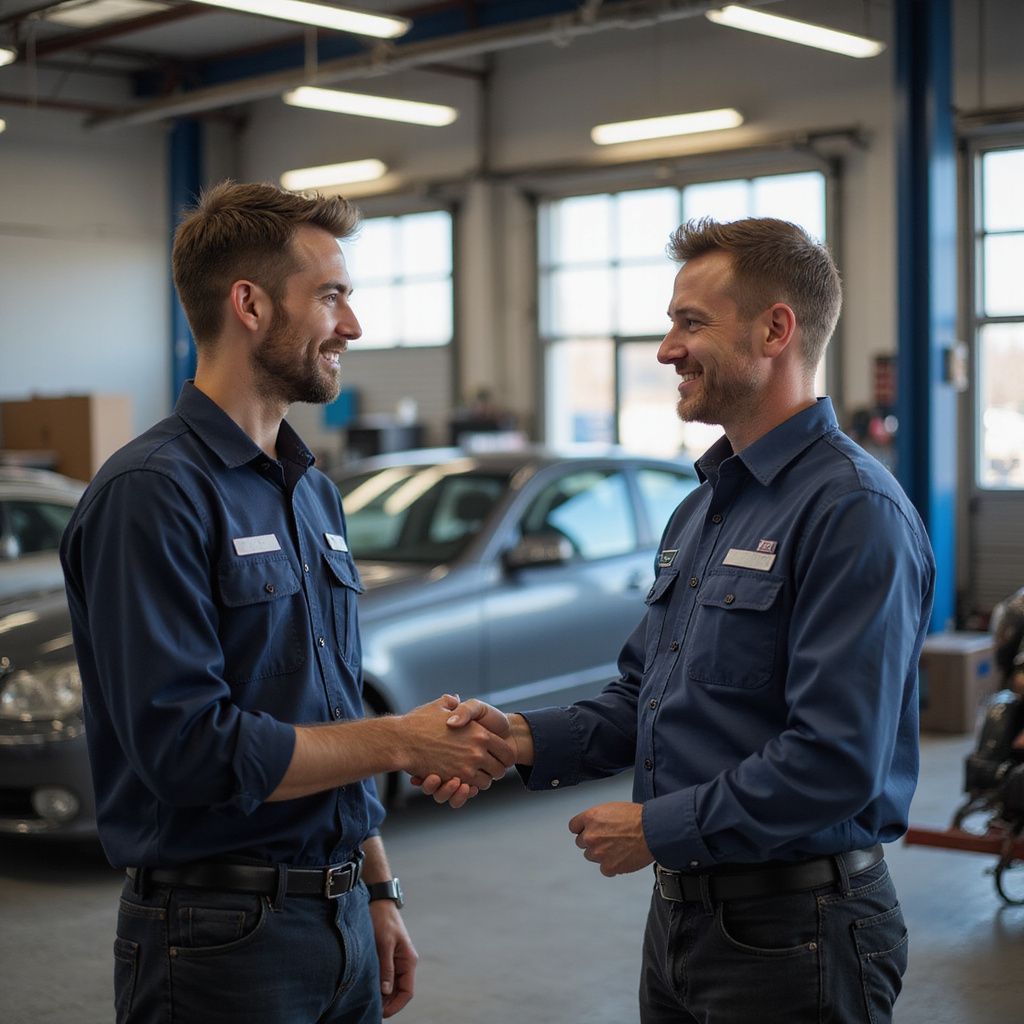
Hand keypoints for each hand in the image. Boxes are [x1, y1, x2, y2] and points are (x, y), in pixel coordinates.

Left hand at [369, 899, 416, 1017]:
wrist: (378, 902)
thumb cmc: (383, 920)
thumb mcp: (384, 943)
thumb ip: (386, 967)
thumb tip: (385, 991)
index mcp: (408, 961)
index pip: (407, 991)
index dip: (396, 1005)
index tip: (382, 1014)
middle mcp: (404, 963)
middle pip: (399, 991)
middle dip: (388, 1003)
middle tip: (371, 1010)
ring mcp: (396, 960)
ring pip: (392, 985)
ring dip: (383, 995)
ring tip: (368, 1001)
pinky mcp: (387, 957)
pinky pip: (386, 976)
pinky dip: (379, 985)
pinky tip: (368, 989)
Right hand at [399, 694, 514, 790]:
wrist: (401, 740)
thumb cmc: (419, 722)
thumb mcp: (440, 706)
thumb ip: (453, 704)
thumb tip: (456, 699)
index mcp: (480, 733)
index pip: (506, 752)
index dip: (505, 756)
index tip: (500, 757)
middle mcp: (476, 751)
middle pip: (499, 770)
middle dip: (496, 770)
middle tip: (489, 768)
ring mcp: (465, 767)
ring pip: (486, 782)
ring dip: (483, 781)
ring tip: (476, 775)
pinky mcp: (453, 779)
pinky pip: (470, 790)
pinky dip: (470, 789)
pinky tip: (465, 781)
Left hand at [568, 802, 653, 876]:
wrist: (652, 831)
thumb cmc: (638, 818)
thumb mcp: (612, 808)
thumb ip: (598, 818)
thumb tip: (594, 825)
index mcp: (590, 818)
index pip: (573, 826)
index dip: (581, 829)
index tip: (585, 831)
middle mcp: (590, 835)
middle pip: (581, 842)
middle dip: (592, 841)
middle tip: (607, 839)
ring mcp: (598, 852)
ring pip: (591, 856)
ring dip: (600, 853)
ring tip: (617, 847)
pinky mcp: (608, 866)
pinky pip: (604, 869)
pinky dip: (611, 866)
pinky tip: (621, 857)